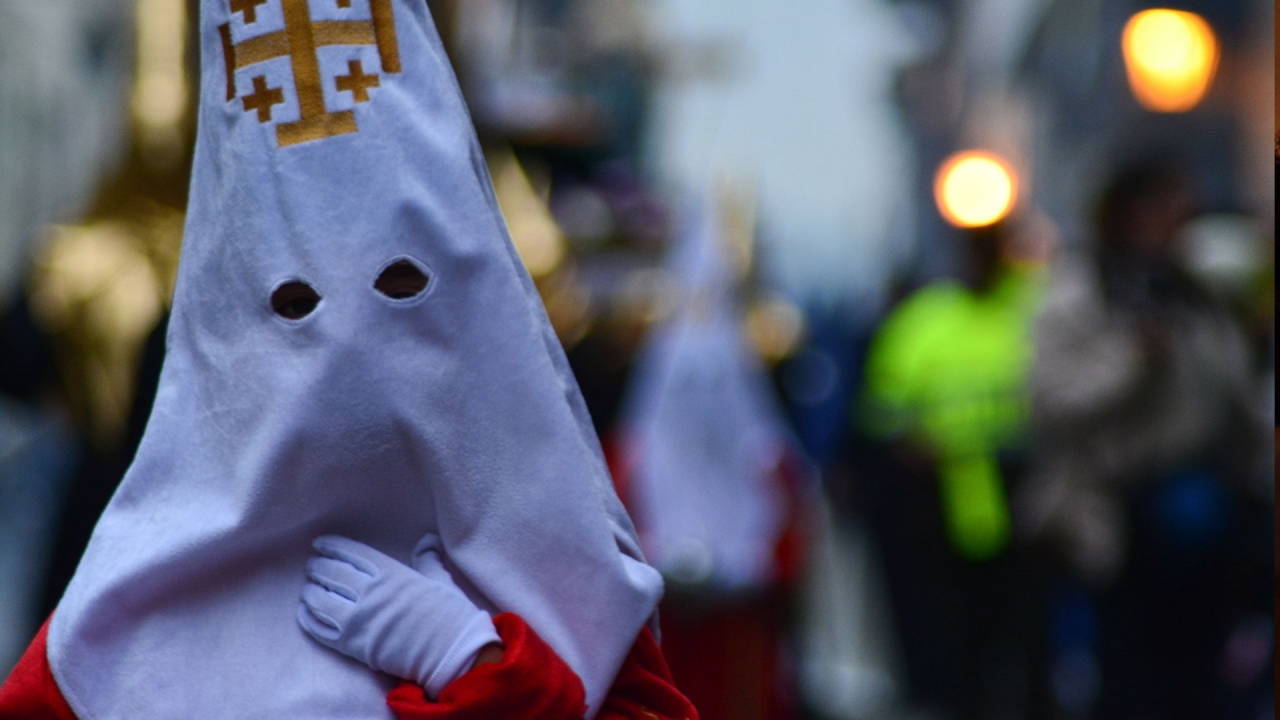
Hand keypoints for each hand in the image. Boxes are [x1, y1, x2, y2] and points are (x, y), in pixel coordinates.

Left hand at [298, 535, 501, 698]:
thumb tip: (427, 540)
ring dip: (310, 593)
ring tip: (308, 590)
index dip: (333, 547)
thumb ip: (427, 559)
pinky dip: (309, 620)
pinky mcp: (354, 646)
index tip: (320, 545)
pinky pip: (321, 630)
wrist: (451, 653)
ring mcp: (360, 620)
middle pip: (332, 574)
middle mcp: (371, 593)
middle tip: (312, 567)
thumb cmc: (450, 615)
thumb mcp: (440, 580)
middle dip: (318, 568)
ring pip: (321, 601)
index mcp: (392, 573)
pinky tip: (304, 612)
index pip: (353, 554)